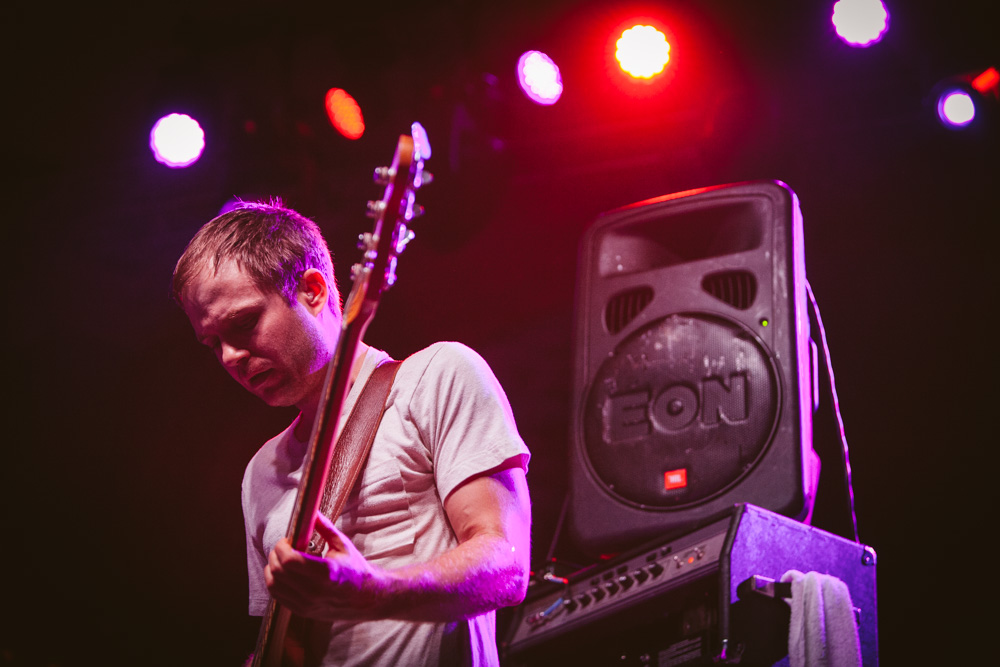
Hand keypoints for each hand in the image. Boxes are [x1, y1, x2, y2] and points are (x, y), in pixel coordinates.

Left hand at [264, 514, 387, 620]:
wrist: (366, 598)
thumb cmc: (355, 569)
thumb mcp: (343, 546)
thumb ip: (325, 528)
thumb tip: (312, 512)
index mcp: (326, 573)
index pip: (289, 560)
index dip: (281, 547)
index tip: (286, 540)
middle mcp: (315, 591)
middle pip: (278, 572)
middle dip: (275, 555)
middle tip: (283, 548)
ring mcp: (307, 604)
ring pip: (274, 585)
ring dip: (272, 569)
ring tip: (281, 560)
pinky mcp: (303, 612)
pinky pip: (278, 597)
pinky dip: (274, 583)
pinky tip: (283, 574)